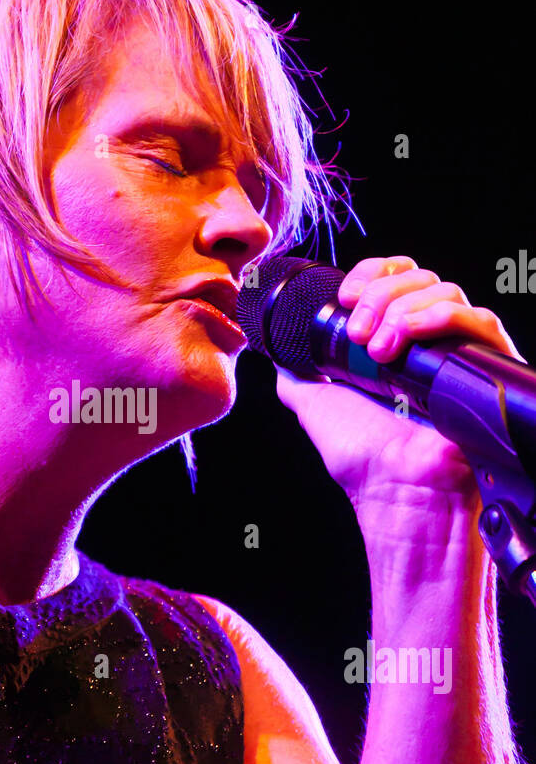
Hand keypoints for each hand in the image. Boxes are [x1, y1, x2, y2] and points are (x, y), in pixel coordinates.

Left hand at [273, 256, 523, 509]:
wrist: (396, 489)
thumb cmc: (363, 456)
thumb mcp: (314, 403)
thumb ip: (298, 374)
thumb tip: (277, 350)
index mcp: (395, 341)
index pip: (395, 276)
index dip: (371, 274)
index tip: (345, 298)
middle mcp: (430, 340)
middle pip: (419, 277)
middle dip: (380, 293)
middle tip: (356, 333)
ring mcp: (460, 350)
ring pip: (446, 290)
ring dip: (402, 310)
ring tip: (379, 350)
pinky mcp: (487, 364)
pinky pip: (476, 318)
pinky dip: (435, 319)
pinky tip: (406, 343)